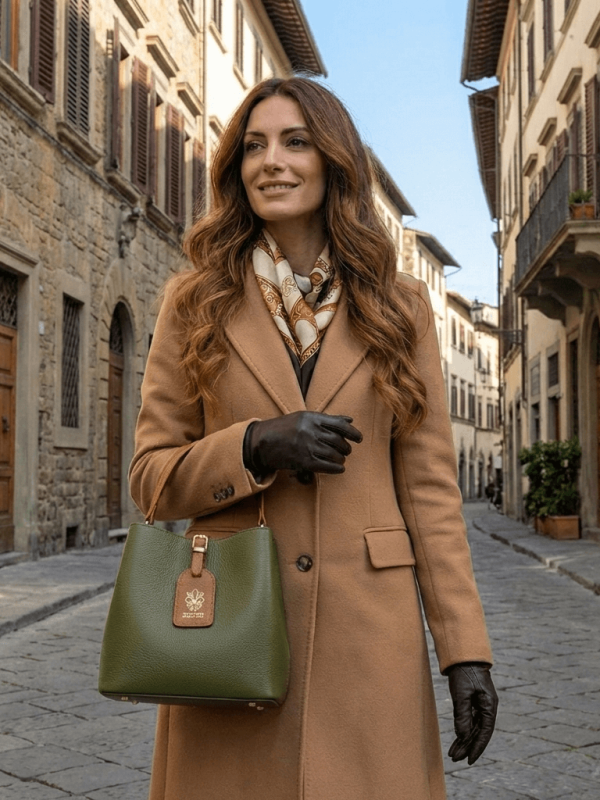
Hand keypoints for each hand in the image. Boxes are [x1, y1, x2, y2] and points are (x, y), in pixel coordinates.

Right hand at [244, 411, 362, 476]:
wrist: (262, 441)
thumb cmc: (284, 428)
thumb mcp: (304, 417)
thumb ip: (327, 419)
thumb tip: (350, 420)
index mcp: (312, 418)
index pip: (340, 424)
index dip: (353, 432)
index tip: (359, 438)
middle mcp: (311, 431)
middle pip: (338, 441)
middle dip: (346, 448)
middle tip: (347, 451)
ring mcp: (307, 446)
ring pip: (334, 454)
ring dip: (341, 459)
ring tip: (341, 460)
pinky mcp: (304, 461)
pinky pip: (326, 466)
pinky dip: (336, 468)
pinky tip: (339, 469)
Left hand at [447, 662, 497, 764]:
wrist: (464, 656)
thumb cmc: (464, 673)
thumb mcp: (462, 694)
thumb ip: (463, 715)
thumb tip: (463, 736)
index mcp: (489, 706)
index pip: (485, 732)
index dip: (477, 747)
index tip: (469, 760)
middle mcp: (487, 708)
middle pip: (478, 733)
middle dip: (467, 747)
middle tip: (455, 759)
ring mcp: (480, 706)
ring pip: (473, 729)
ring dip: (464, 741)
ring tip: (453, 754)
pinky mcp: (473, 703)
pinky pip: (469, 721)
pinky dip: (463, 731)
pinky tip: (457, 740)